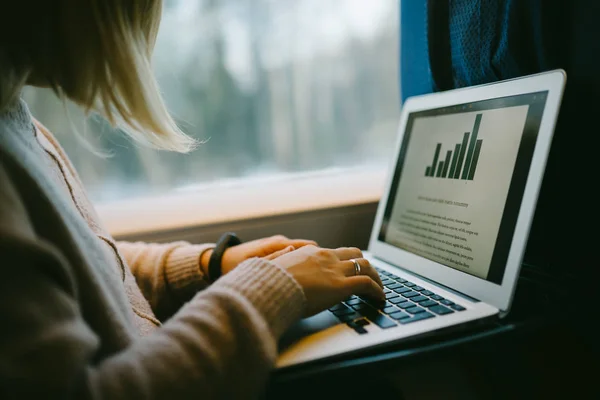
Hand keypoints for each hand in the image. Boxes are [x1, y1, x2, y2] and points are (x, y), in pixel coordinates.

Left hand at [201, 235, 315, 277]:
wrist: (221, 261)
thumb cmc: (236, 264)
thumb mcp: (255, 263)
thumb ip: (275, 257)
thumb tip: (293, 251)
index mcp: (278, 243)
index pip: (307, 246)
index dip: (319, 255)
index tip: (329, 265)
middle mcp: (280, 242)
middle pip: (306, 250)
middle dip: (316, 260)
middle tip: (326, 274)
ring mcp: (277, 246)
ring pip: (300, 253)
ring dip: (307, 263)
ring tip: (318, 277)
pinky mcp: (274, 251)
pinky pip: (292, 255)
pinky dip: (298, 263)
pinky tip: (302, 275)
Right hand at [272, 245, 384, 316]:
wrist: (271, 288)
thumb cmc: (269, 281)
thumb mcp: (274, 265)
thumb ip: (282, 258)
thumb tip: (286, 252)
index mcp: (310, 252)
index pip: (334, 253)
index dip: (343, 261)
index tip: (346, 270)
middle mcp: (326, 257)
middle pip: (355, 254)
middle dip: (364, 264)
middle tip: (369, 275)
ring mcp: (335, 270)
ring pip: (365, 266)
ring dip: (375, 277)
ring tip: (379, 288)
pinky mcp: (342, 286)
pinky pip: (367, 284)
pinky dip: (377, 291)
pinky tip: (380, 299)